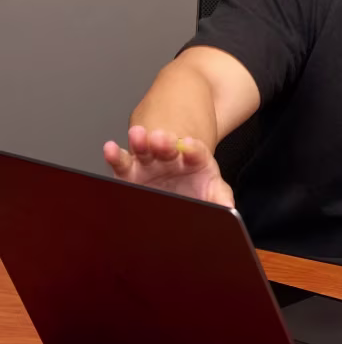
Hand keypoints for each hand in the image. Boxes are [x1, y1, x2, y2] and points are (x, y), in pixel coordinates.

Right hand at [103, 125, 233, 206]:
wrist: (182, 193)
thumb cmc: (197, 188)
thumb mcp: (213, 191)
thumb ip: (220, 197)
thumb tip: (228, 208)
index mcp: (194, 161)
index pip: (195, 152)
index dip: (192, 149)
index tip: (188, 146)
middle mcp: (170, 159)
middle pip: (166, 147)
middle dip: (164, 143)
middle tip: (160, 138)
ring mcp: (150, 163)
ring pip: (143, 150)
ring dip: (140, 142)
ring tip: (138, 135)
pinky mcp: (130, 173)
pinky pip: (122, 163)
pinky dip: (115, 155)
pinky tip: (110, 148)